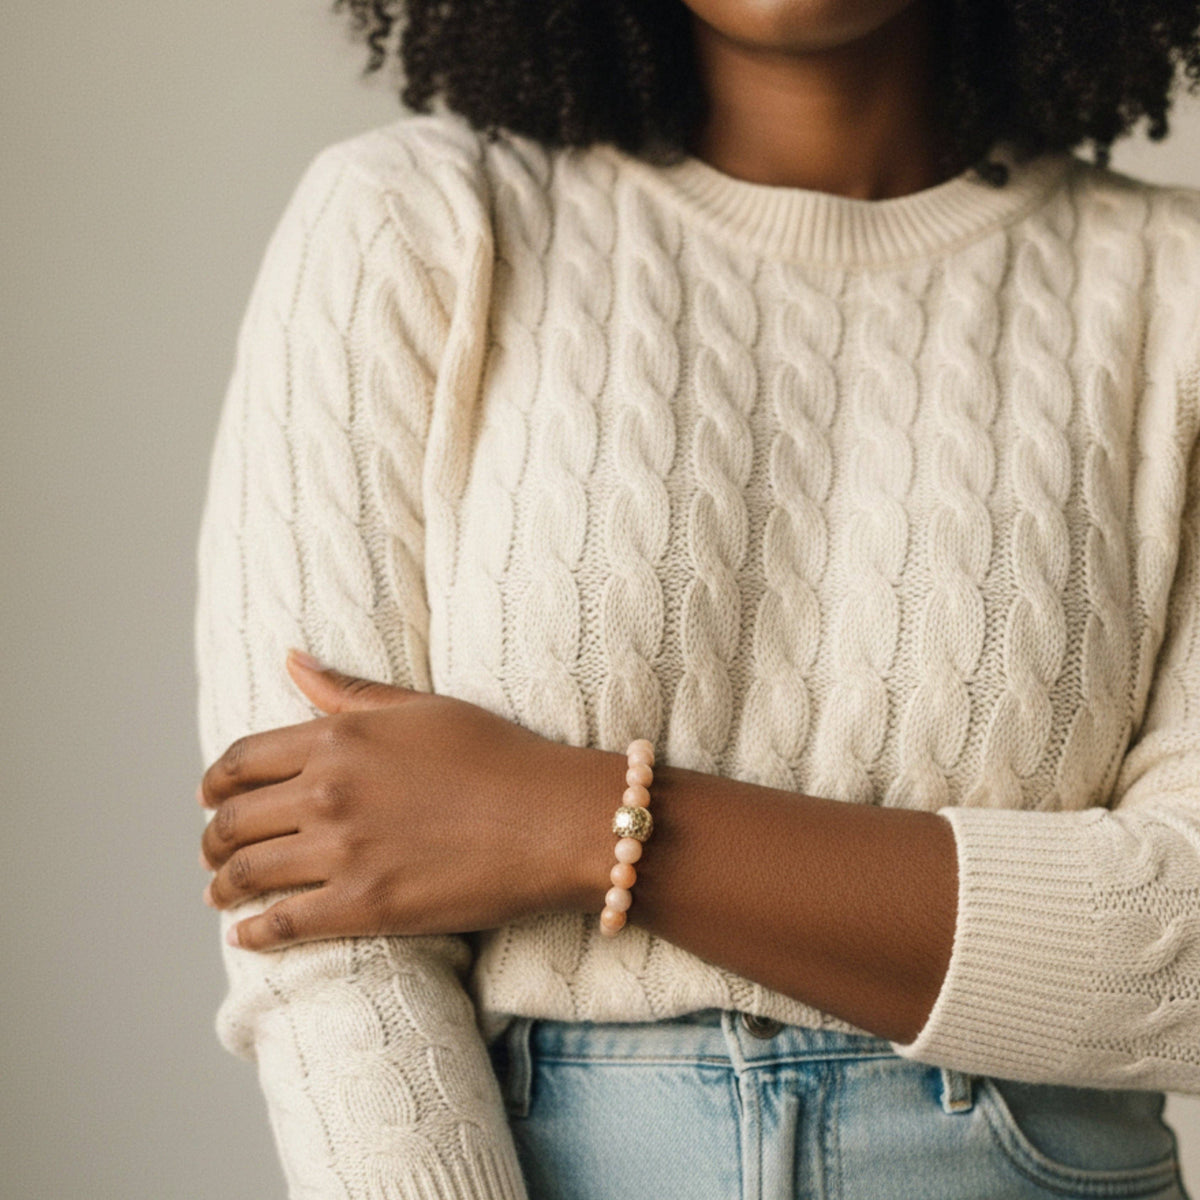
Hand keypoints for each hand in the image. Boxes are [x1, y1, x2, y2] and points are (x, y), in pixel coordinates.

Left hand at [198, 649, 608, 950]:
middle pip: (232, 820)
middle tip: (214, 852)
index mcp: (339, 738)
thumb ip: (348, 692)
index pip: (240, 760)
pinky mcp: (366, 906)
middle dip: (212, 839)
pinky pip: (283, 924)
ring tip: (222, 894)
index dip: (214, 783)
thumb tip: (290, 661)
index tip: (212, 798)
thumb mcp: (422, 708)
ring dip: (222, 887)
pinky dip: (253, 932)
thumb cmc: (498, 755)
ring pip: (247, 874)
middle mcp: (329, 792)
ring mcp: (344, 852)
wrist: (556, 819)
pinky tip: (247, 935)